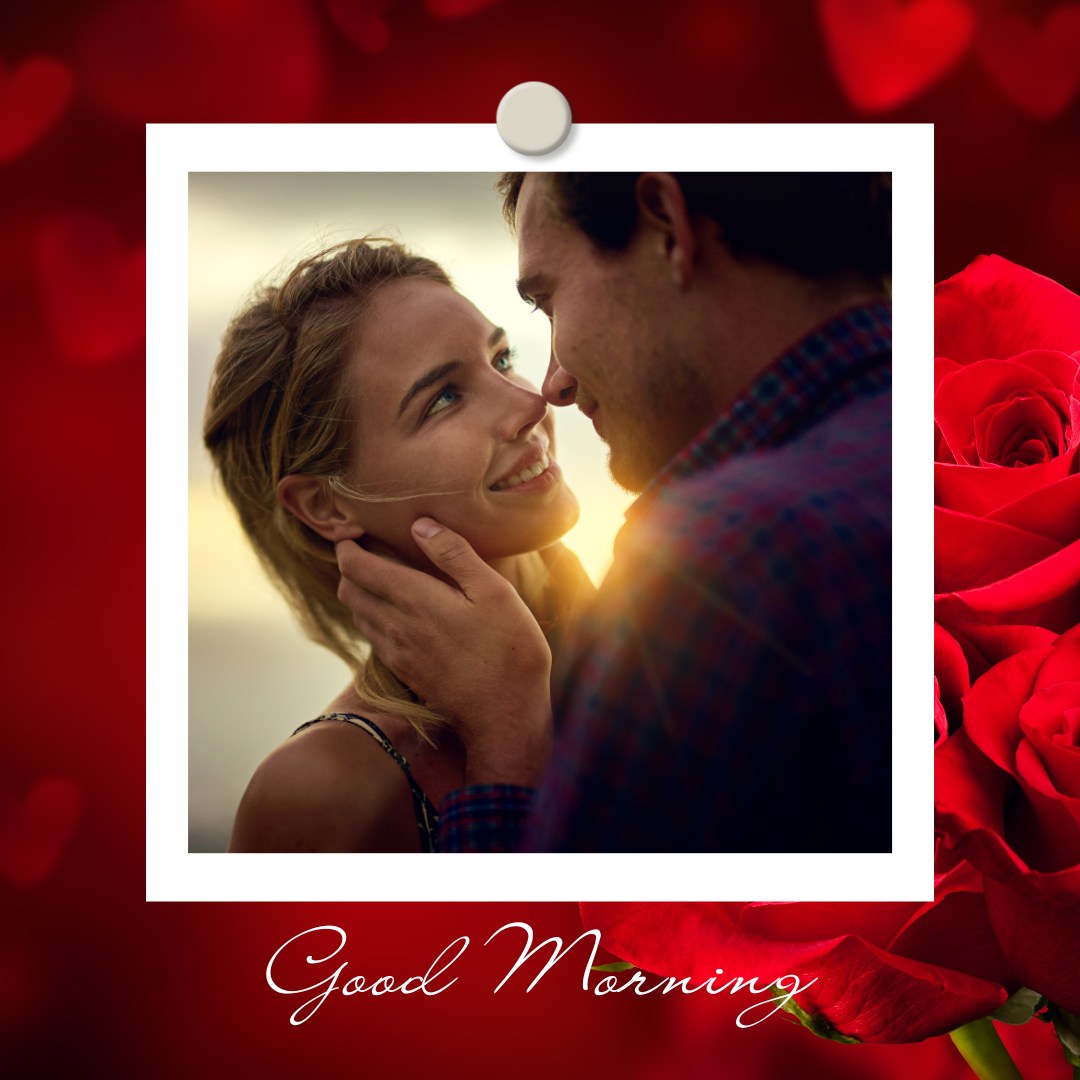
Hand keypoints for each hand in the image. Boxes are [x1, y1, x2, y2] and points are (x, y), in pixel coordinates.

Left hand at [336, 518, 552, 785]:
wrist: (506, 714)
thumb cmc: (510, 649)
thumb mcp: (495, 591)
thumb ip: (455, 555)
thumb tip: (421, 525)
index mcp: (414, 600)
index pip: (357, 567)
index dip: (347, 546)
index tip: (353, 531)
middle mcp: (395, 627)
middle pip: (348, 590)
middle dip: (349, 566)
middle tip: (365, 549)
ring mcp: (397, 653)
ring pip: (358, 615)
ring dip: (360, 593)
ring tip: (379, 576)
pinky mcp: (405, 672)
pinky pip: (373, 638)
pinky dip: (373, 618)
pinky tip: (396, 613)